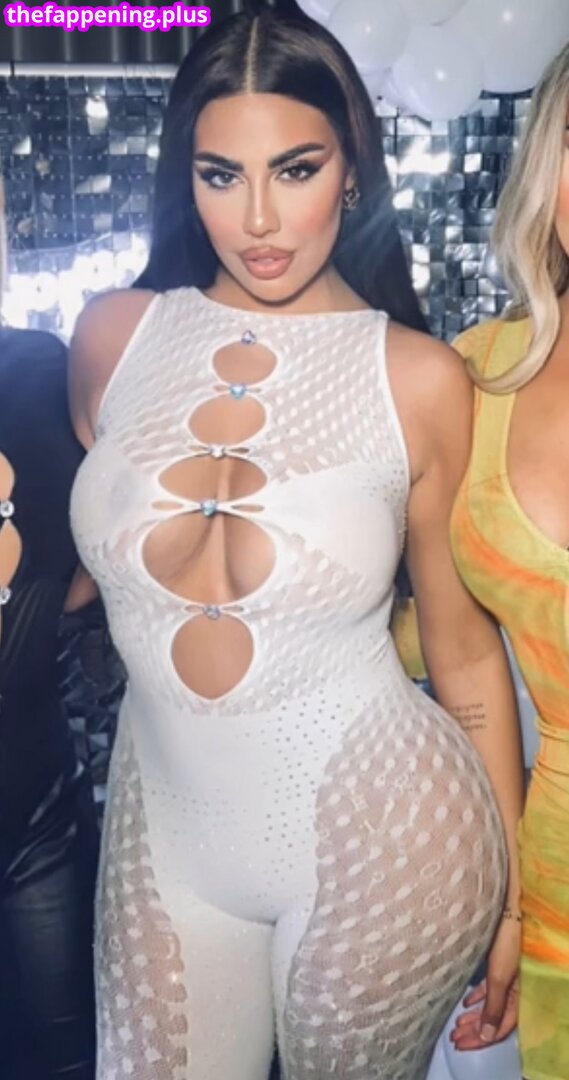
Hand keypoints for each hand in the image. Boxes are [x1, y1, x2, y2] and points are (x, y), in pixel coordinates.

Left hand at [450, 915, 519, 1049]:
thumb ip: (494, 1007)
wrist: (506, 908)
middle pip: (494, 1018)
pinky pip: (489, 988)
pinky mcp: (498, 963)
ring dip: (473, 1016)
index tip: (462, 1045)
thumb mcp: (499, 977)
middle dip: (474, 1030)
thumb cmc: (505, 941)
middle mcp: (514, 988)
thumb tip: (487, 1037)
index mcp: (518, 995)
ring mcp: (506, 976)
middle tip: (455, 1038)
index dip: (482, 1039)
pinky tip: (466, 1002)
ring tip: (456, 1025)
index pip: (501, 1027)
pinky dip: (477, 997)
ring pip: (490, 1004)